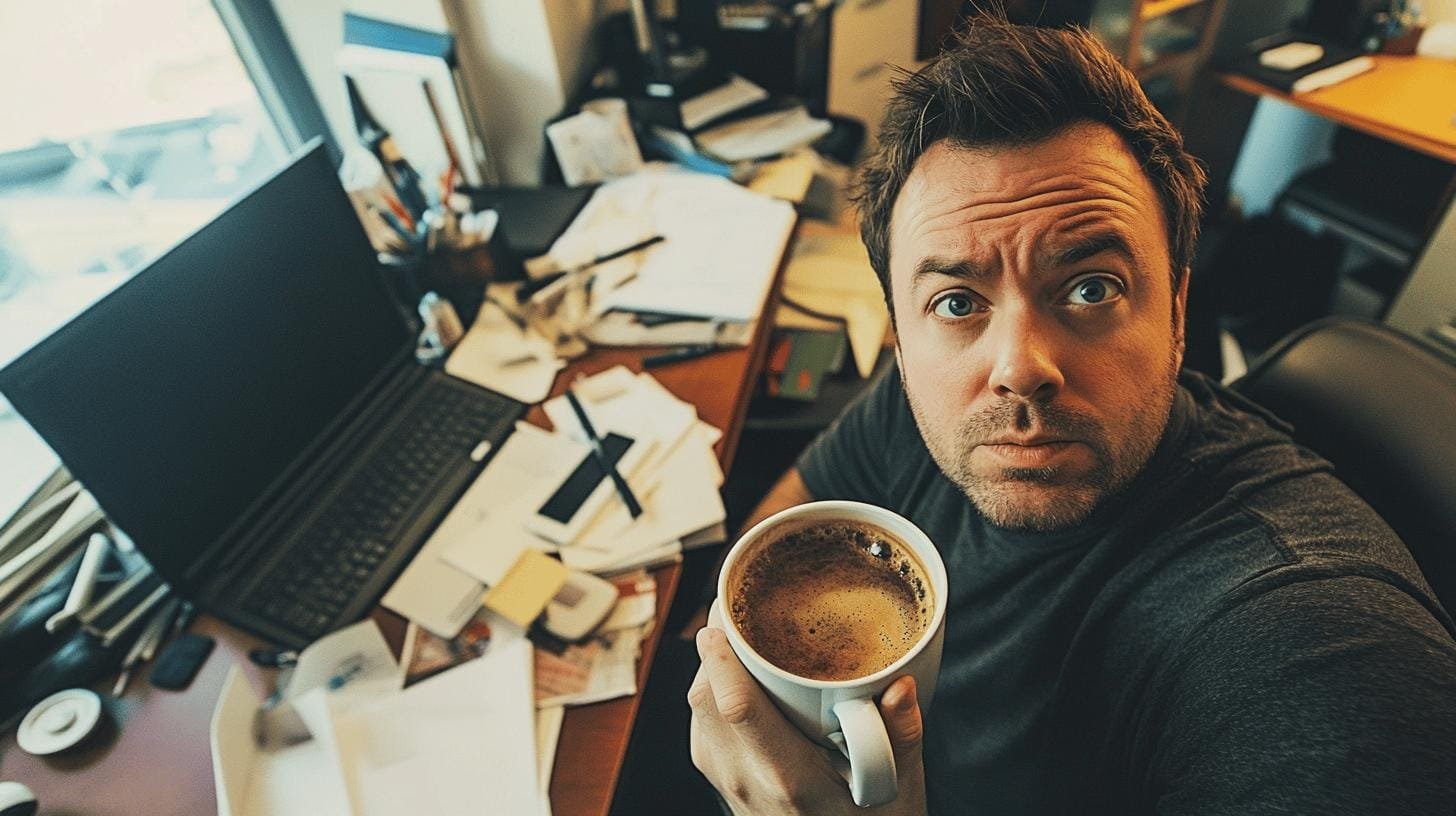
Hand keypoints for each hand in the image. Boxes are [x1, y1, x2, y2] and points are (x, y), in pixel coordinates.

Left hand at [688, 617, 927, 815]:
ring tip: (737, 641)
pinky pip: (702, 730)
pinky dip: (713, 697)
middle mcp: (747, 780)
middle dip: (713, 651)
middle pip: (705, 700)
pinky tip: (740, 682)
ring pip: (697, 714)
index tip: (722, 617)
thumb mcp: (903, 792)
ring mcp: (729, 787)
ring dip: (710, 672)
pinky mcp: (724, 787)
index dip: (721, 656)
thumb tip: (900, 685)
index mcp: (788, 776)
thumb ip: (902, 737)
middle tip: (735, 612)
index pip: (735, 706)